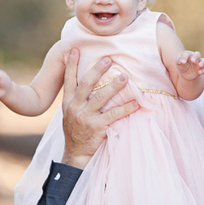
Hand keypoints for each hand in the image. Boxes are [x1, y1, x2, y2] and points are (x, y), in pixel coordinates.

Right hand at [61, 49, 138, 168]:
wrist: (75, 155)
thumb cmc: (76, 133)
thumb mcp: (70, 115)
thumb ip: (77, 100)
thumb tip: (87, 83)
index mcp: (68, 102)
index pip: (69, 79)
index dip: (71, 64)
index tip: (76, 48)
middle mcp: (74, 107)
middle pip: (86, 83)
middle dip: (97, 69)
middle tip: (109, 58)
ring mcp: (85, 117)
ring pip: (101, 97)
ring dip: (114, 85)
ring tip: (125, 76)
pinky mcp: (97, 127)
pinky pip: (114, 114)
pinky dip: (126, 108)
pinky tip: (136, 103)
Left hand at [176, 51, 203, 80]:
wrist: (185, 74)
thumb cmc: (182, 66)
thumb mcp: (178, 63)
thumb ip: (178, 60)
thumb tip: (180, 61)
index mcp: (188, 55)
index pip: (187, 53)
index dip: (185, 57)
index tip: (182, 62)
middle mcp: (195, 57)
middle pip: (198, 54)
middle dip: (196, 57)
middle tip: (193, 61)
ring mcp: (199, 63)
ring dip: (202, 63)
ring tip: (199, 66)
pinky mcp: (202, 69)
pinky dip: (203, 70)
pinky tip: (199, 73)